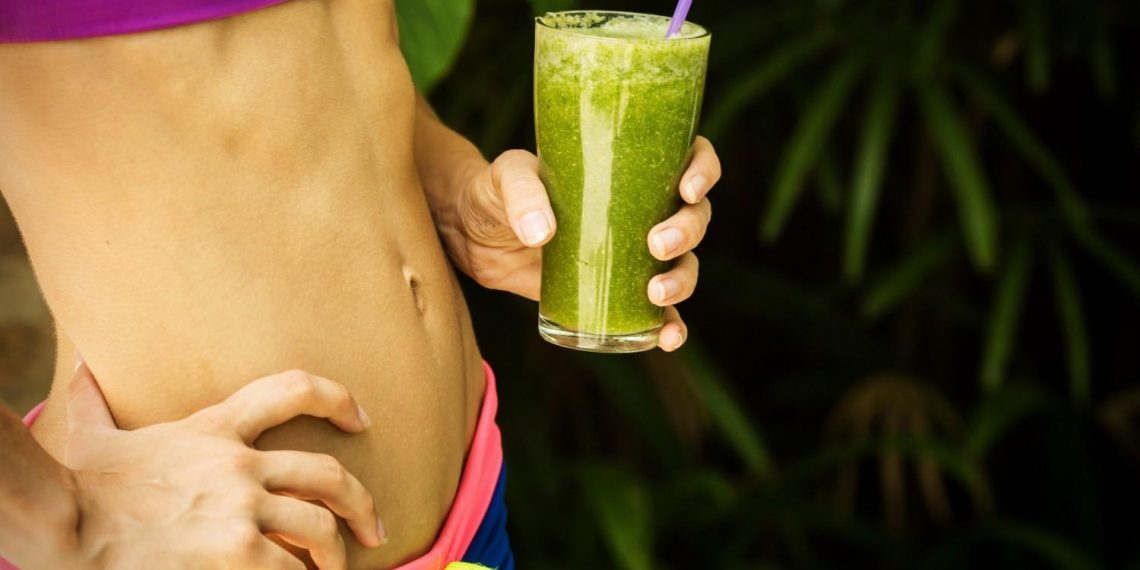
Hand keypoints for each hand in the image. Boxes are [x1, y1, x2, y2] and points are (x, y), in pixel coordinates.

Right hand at [63, 362, 382, 569]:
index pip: (293, 390)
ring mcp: (241, 508)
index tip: (361, 419)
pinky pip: (290, 567)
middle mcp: (239, 464)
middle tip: (373, 528)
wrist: (67, 526)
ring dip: (334, 553)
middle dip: (360, 503)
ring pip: (318, 528)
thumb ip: (93, 399)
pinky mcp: (237, 552)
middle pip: (327, 474)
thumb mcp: (93, 434)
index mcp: (215, 427)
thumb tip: (78, 364)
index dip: (337, 399)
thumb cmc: (81, 487)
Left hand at [451, 136, 720, 351]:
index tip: (687, 188)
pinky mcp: (615, 291)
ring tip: (655, 293)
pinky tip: (667, 339)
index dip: (703, 169)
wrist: (473, 234)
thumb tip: (542, 234)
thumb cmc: (496, 190)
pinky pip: (657, 313)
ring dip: (683, 280)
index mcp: (629, 166)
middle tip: (655, 245)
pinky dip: (669, 327)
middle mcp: (642, 207)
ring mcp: (631, 252)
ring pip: (683, 264)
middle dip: (687, 232)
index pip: (688, 156)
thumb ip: (522, 194)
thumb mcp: (505, 177)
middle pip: (694, 216)